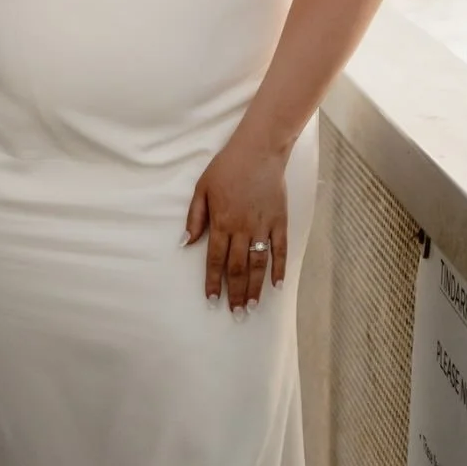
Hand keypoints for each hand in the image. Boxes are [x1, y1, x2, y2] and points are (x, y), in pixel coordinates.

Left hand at [183, 137, 288, 314]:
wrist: (258, 151)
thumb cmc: (226, 167)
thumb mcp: (202, 188)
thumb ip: (195, 217)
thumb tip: (185, 242)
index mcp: (221, 221)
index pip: (215, 259)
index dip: (213, 281)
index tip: (212, 300)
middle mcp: (242, 228)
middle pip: (238, 267)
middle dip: (235, 293)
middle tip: (235, 314)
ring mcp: (263, 226)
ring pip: (259, 264)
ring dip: (255, 288)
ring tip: (252, 308)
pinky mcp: (280, 221)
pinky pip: (281, 250)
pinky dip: (280, 268)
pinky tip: (277, 285)